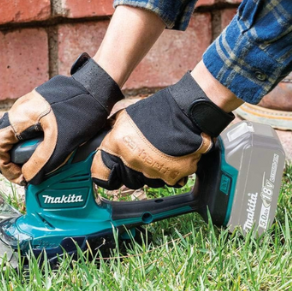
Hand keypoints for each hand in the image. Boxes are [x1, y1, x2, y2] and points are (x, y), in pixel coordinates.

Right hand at [0, 54, 123, 184]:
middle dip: (10, 159)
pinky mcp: (42, 104)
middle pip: (3, 139)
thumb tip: (29, 177)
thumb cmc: (80, 111)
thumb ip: (42, 162)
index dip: (4, 166)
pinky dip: (31, 140)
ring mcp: (30, 104)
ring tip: (35, 163)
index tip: (20, 177)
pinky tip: (46, 148)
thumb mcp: (61, 143)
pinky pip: (29, 125)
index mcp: (19, 116)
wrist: (97, 87)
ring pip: (16, 132)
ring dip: (22, 149)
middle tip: (24, 173)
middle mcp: (20, 108)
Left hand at [91, 71, 233, 189]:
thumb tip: (108, 145)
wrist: (191, 110)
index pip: (100, 173)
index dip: (107, 171)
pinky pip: (167, 180)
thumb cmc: (162, 109)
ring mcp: (152, 171)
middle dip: (135, 170)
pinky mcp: (172, 176)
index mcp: (118, 145)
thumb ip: (116, 134)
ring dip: (154, 171)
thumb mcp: (128, 116)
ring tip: (164, 152)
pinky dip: (171, 172)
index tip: (112, 171)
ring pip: (148, 181)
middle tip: (147, 153)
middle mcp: (133, 161)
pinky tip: (175, 157)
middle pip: (128, 179)